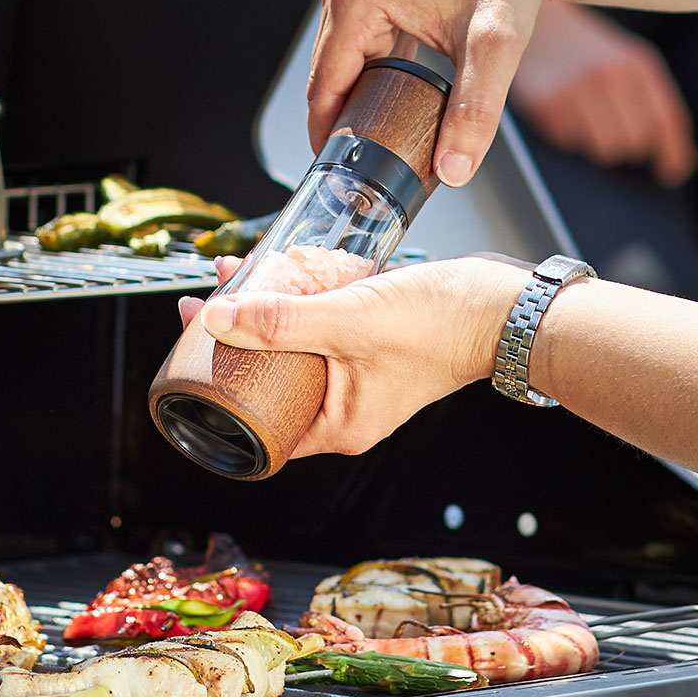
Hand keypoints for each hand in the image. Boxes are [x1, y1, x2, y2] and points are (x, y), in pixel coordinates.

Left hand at [177, 254, 526, 458]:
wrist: (504, 305)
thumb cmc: (440, 327)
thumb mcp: (346, 320)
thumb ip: (281, 320)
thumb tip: (217, 318)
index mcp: (337, 426)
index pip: (256, 422)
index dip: (218, 385)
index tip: (192, 347)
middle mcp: (347, 408)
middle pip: (271, 376)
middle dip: (238, 335)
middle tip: (208, 302)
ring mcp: (361, 377)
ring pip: (296, 346)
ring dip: (267, 310)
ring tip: (241, 275)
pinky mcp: (373, 345)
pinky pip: (323, 328)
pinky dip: (302, 302)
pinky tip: (287, 270)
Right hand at [308, 0, 620, 187]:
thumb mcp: (495, 44)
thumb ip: (475, 110)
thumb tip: (452, 171)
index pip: (325, 86)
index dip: (330, 137)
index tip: (345, 179)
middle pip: (329, 77)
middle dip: (346, 125)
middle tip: (371, 176)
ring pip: (344, 66)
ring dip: (359, 104)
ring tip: (381, 150)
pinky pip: (360, 50)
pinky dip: (374, 82)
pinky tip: (394, 110)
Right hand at [512, 0, 696, 185]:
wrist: (539, 21)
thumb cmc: (592, 51)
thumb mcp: (630, 64)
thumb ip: (656, 107)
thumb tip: (679, 168)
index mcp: (637, 64)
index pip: (666, 120)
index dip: (674, 153)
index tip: (670, 174)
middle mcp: (609, 76)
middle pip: (636, 144)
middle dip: (629, 145)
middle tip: (613, 125)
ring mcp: (575, 89)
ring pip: (605, 150)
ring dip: (599, 142)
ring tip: (587, 113)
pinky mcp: (545, 103)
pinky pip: (570, 143)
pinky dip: (569, 132)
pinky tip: (562, 106)